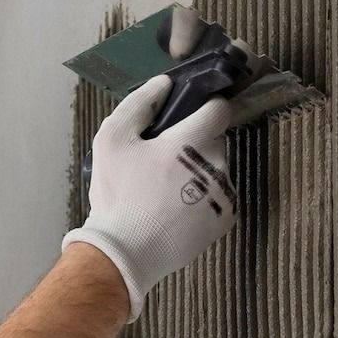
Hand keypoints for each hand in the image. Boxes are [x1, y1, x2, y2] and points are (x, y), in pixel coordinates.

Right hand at [62, 74, 236, 320]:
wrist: (124, 253)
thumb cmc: (117, 195)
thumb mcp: (112, 140)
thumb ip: (139, 104)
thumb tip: (164, 84)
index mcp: (191, 143)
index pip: (220, 109)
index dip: (204, 108)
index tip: (187, 117)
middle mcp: (216, 166)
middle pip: (217, 139)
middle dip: (197, 141)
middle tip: (165, 158)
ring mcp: (224, 195)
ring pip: (218, 167)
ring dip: (200, 169)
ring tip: (167, 187)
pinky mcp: (225, 220)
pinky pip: (219, 195)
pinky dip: (203, 196)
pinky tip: (176, 207)